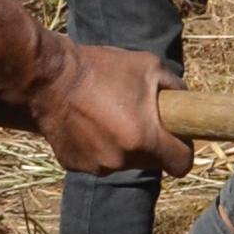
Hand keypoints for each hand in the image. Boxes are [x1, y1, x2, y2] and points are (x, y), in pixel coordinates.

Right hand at [23, 35, 190, 178]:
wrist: (47, 77)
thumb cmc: (101, 69)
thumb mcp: (149, 67)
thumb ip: (175, 89)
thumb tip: (186, 103)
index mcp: (144, 140)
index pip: (181, 164)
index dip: (183, 148)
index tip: (177, 135)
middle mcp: (121, 161)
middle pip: (152, 162)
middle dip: (151, 142)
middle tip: (138, 114)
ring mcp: (95, 166)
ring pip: (124, 161)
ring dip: (124, 145)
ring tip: (108, 113)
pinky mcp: (74, 165)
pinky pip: (98, 159)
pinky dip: (98, 146)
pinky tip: (87, 122)